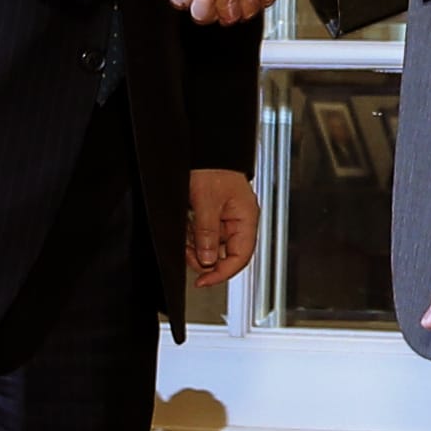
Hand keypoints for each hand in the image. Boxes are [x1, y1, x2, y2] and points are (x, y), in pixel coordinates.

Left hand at [183, 166, 258, 289]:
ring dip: (197, 248)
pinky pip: (204, 235)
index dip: (222, 273)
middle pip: (226, 255)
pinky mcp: (213, 215)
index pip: (241, 257)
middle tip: (188, 255)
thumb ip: (208, 233)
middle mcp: (239, 221)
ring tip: (185, 239)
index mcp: (246, 218)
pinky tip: (186, 229)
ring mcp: (226, 219)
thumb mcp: (207, 202)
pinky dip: (193, 237)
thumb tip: (208, 260)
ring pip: (213, 246)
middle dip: (205, 259)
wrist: (205, 149)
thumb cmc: (212, 167)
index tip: (204, 281)